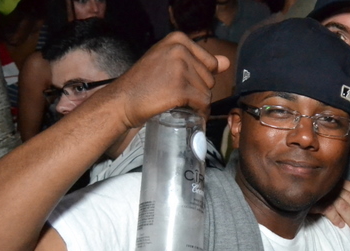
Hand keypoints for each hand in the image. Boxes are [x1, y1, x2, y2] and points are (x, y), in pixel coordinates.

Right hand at [105, 32, 230, 128]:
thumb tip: (227, 62)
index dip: (199, 78)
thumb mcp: (169, 63)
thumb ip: (199, 61)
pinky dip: (198, 112)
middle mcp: (180, 50)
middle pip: (210, 78)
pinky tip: (184, 111)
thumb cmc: (143, 83)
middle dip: (197, 91)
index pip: (210, 63)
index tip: (180, 83)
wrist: (122, 101)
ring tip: (177, 103)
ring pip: (207, 93)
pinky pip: (203, 104)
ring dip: (197, 103)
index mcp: (178, 39)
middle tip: (175, 94)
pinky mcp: (180, 89)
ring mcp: (180, 69)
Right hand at [312, 180, 349, 233]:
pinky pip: (328, 210)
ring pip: (344, 207)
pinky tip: (340, 226)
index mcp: (344, 182)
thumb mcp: (335, 188)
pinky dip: (335, 218)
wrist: (300, 187)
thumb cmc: (321, 191)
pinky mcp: (317, 200)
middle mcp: (337, 187)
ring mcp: (327, 193)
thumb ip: (346, 195)